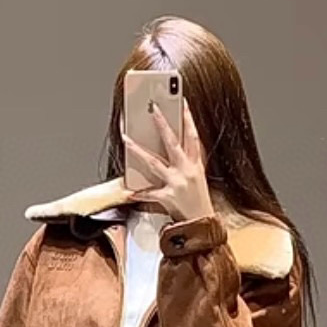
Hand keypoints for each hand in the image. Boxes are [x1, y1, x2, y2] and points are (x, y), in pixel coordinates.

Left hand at [123, 100, 213, 223]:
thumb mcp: (198, 175)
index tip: (183, 102)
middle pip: (172, 143)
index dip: (189, 118)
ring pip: (154, 162)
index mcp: (196, 164)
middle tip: (153, 109)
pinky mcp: (168, 197)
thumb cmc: (197, 198)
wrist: (201, 223)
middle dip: (162, 124)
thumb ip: (189, 159)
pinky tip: (129, 192)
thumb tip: (176, 142)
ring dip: (138, 150)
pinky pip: (150, 193)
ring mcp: (177, 183)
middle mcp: (187, 170)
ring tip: (125, 139)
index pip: (193, 136)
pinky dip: (139, 193)